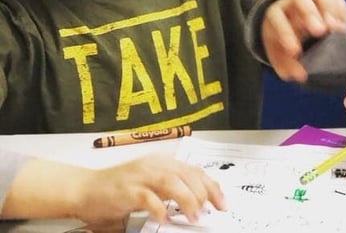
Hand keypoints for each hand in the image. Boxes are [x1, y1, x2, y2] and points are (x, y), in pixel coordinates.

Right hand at [2, 154, 225, 223]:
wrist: (84, 190)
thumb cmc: (118, 192)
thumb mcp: (150, 188)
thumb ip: (169, 192)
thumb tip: (197, 206)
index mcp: (163, 163)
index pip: (194, 171)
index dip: (212, 186)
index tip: (223, 203)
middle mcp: (155, 165)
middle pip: (188, 175)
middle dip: (204, 193)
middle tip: (211, 212)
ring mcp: (140, 176)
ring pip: (172, 182)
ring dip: (187, 200)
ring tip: (195, 217)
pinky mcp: (126, 189)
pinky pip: (148, 197)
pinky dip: (159, 208)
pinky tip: (165, 220)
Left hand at [262, 0, 345, 80]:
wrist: (288, 22)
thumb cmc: (282, 39)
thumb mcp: (278, 53)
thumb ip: (285, 64)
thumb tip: (298, 75)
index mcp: (276, 13)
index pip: (277, 17)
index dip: (285, 33)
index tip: (296, 51)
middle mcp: (293, 1)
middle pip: (301, 0)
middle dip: (310, 14)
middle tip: (320, 32)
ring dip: (328, 7)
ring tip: (336, 27)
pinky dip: (340, 9)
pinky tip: (344, 24)